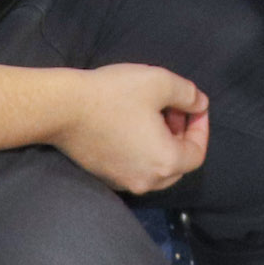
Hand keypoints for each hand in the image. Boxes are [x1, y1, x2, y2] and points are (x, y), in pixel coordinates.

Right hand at [52, 64, 209, 193]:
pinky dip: (142, 151)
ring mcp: (122, 182)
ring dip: (162, 144)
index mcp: (165, 163)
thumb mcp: (160, 82)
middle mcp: (146, 181)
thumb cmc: (114, 94)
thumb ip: (188, 94)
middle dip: (182, 136)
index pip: (197, 154)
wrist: (62, 108)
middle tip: (173, 109)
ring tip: (153, 115)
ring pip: (155, 168)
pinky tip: (132, 126)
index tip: (194, 107)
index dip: (201, 128)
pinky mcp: (104, 176)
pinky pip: (135, 168)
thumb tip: (200, 104)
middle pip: (178, 165)